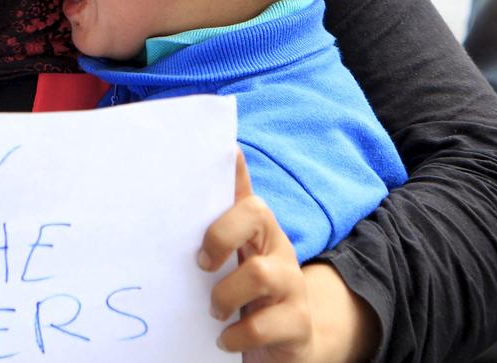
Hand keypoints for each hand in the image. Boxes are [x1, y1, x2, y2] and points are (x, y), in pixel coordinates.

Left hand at [198, 149, 313, 361]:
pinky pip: (263, 326)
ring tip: (215, 312)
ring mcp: (292, 286)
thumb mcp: (232, 264)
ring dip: (224, 295)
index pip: (247, 193)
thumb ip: (215, 230)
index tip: (227, 153)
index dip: (237, 174)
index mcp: (259, 233)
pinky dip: (236, 335)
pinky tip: (226, 339)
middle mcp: (279, 251)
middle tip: (202, 264)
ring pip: (258, 274)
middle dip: (220, 235)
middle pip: (255, 215)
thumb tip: (198, 183)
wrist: (288, 345)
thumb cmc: (248, 298)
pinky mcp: (298, 325)